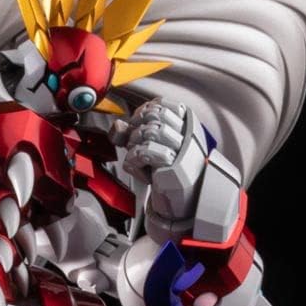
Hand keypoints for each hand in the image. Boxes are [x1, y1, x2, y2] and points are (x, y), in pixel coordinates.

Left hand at [125, 99, 205, 234]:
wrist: (183, 200)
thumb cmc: (168, 171)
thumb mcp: (150, 147)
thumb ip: (133, 133)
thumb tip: (117, 126)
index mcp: (187, 124)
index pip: (161, 104)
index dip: (142, 112)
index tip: (137, 127)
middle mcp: (188, 134)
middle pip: (154, 114)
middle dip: (136, 126)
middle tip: (136, 144)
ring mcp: (183, 150)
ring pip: (149, 131)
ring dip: (135, 143)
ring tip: (141, 158)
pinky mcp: (175, 167)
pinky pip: (144, 152)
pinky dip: (134, 161)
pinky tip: (143, 171)